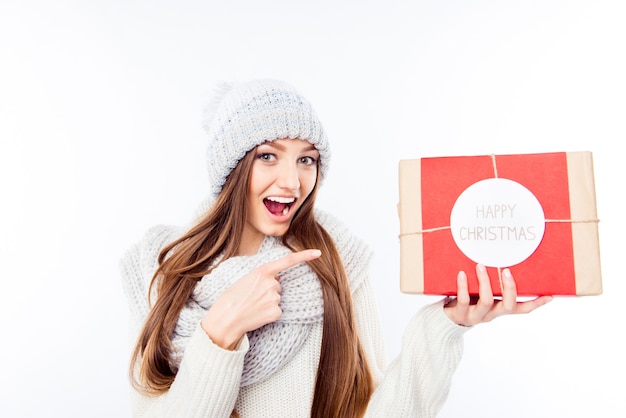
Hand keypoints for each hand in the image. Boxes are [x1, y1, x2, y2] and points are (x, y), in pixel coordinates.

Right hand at [201, 249, 321, 348]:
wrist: (225, 320)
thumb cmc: (230, 299)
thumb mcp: (244, 280)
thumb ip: (262, 277)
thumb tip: (276, 280)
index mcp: (261, 271)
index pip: (287, 261)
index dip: (304, 256)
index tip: (318, 253)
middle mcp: (270, 283)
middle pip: (278, 285)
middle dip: (268, 291)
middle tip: (251, 297)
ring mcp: (274, 298)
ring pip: (277, 298)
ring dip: (267, 302)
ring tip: (251, 306)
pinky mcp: (276, 312)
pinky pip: (277, 311)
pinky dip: (268, 314)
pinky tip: (257, 315)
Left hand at [444, 264, 552, 326]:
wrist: (448, 318)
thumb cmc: (469, 299)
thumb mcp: (483, 292)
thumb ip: (492, 282)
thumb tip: (500, 258)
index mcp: (500, 309)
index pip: (523, 309)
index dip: (536, 303)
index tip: (550, 295)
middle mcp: (492, 314)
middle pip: (508, 305)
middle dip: (509, 287)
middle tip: (505, 270)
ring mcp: (477, 315)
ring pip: (487, 301)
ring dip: (485, 282)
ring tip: (480, 266)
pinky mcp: (461, 314)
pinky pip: (464, 300)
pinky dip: (463, 286)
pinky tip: (462, 274)